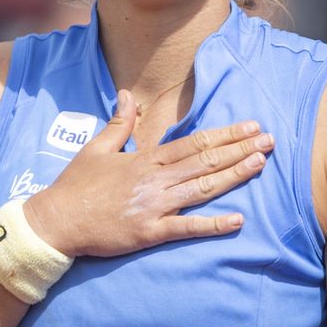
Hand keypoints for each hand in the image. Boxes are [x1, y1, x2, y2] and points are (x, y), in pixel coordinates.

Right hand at [23, 91, 273, 257]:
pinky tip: (237, 220)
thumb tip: (128, 94)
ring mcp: (154, 206)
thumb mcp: (96, 148)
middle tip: (270, 140)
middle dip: (240, 149)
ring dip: (234, 175)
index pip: (194, 142)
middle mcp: (155, 179)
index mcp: (146, 159)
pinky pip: (187, 228)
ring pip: (202, 188)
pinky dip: (213, 224)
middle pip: (205, 160)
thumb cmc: (75, 185)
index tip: (250, 126)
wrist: (56, 221)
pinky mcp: (149, 232)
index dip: (225, 133)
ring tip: (261, 164)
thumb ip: (119, 123)